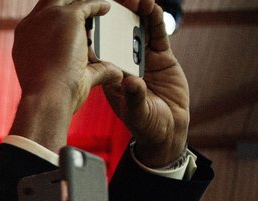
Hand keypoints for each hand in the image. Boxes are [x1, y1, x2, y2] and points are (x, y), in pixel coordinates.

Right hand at [10, 0, 123, 148]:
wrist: (47, 97)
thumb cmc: (53, 96)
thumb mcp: (71, 78)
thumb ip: (94, 70)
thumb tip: (116, 73)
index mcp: (25, 39)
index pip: (40, 20)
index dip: (55, 20)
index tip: (68, 23)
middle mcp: (32, 25)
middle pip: (50, 3)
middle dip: (65, 4)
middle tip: (81, 11)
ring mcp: (48, 18)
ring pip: (67, 0)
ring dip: (81, 3)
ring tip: (95, 7)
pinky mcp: (67, 17)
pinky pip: (86, 4)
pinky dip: (98, 5)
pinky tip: (106, 8)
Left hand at [101, 0, 189, 165]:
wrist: (168, 129)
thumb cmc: (146, 125)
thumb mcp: (137, 113)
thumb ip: (134, 97)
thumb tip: (131, 83)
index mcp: (110, 75)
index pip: (99, 49)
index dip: (94, 32)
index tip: (89, 16)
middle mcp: (124, 62)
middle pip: (116, 33)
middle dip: (115, 16)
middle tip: (113, 2)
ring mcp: (142, 57)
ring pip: (137, 29)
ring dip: (136, 13)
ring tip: (136, 0)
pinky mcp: (161, 56)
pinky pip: (157, 34)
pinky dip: (155, 20)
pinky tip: (152, 8)